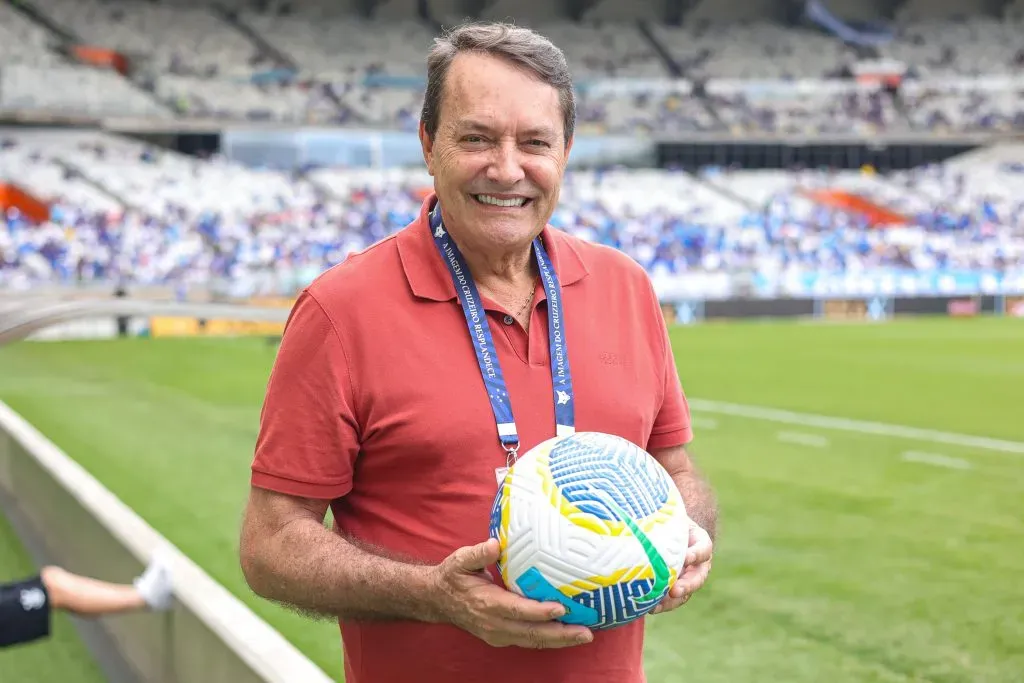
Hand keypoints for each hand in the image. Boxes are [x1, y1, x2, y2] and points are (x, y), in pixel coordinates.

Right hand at [430, 538, 593, 648]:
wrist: (437, 600)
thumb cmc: (453, 576)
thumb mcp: (460, 560)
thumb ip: (479, 553)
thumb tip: (496, 544)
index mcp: (486, 603)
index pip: (517, 610)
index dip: (539, 611)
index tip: (561, 607)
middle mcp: (494, 624)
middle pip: (532, 633)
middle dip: (560, 634)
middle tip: (586, 633)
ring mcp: (498, 634)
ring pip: (532, 641)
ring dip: (559, 640)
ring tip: (584, 636)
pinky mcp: (501, 638)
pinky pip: (528, 641)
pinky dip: (548, 639)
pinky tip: (565, 634)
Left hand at [652, 519, 712, 614]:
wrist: (663, 531)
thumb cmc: (666, 519)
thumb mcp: (668, 514)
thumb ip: (660, 514)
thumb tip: (639, 503)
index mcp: (699, 541)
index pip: (703, 548)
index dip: (697, 553)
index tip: (688, 557)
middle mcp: (697, 562)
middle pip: (698, 576)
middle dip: (687, 585)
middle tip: (675, 590)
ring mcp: (687, 577)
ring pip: (685, 593)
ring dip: (673, 600)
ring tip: (659, 605)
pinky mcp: (675, 587)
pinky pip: (672, 600)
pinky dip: (662, 605)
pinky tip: (649, 608)